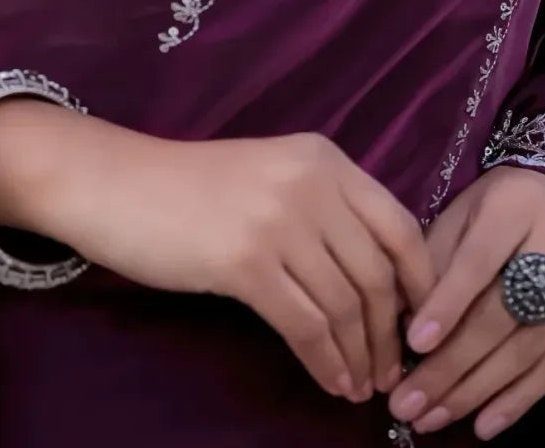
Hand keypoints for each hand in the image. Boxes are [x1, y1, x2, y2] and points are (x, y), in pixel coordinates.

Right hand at [0, 107, 434, 403]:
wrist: (121, 185)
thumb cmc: (195, 187)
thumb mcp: (272, 177)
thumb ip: (323, 209)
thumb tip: (378, 278)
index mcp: (324, 158)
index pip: (399, 225)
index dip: (420, 283)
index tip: (422, 324)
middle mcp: (310, 182)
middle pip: (376, 273)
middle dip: (391, 332)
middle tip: (392, 371)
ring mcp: (279, 220)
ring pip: (344, 305)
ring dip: (360, 356)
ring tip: (362, 386)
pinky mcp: (246, 262)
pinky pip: (305, 326)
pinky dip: (326, 362)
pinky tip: (331, 383)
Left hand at [387, 165, 544, 438]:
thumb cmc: (506, 203)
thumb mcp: (467, 210)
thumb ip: (436, 257)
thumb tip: (401, 319)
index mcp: (516, 206)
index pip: (480, 261)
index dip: (447, 303)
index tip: (412, 344)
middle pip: (502, 315)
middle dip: (451, 365)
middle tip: (408, 402)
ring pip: (527, 350)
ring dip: (476, 392)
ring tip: (432, 420)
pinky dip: (517, 401)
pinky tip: (483, 425)